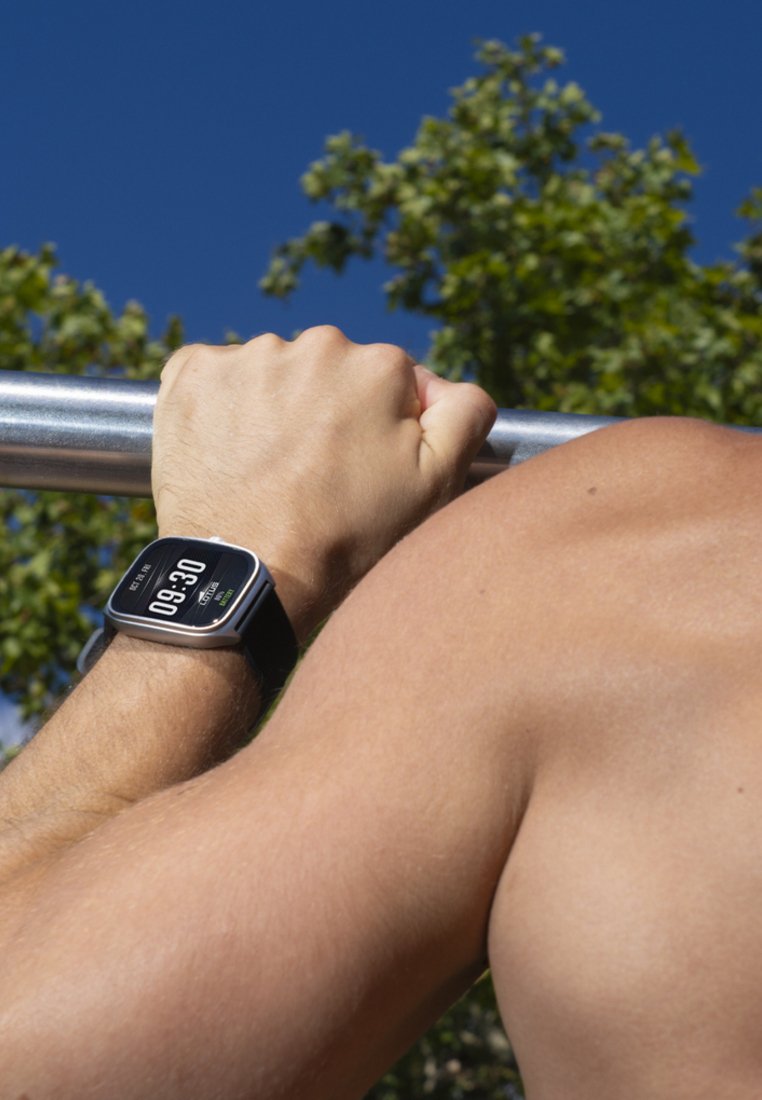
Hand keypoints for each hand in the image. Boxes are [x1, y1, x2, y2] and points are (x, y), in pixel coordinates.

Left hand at [153, 326, 494, 639]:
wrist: (247, 574)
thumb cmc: (346, 536)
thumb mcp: (435, 485)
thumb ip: (465, 414)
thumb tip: (452, 385)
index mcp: (379, 365)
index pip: (390, 383)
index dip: (380, 429)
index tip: (362, 470)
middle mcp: (313, 345)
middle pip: (330, 373)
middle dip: (327, 412)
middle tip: (316, 475)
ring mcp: (246, 357)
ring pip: (273, 375)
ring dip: (274, 409)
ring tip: (269, 471)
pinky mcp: (190, 374)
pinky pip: (217, 377)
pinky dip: (222, 407)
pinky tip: (230, 453)